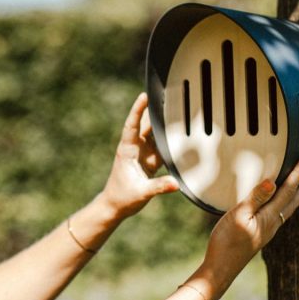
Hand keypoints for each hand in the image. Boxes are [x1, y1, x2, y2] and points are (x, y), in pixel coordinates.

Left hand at [99, 93, 178, 219]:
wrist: (116, 205)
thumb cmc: (122, 197)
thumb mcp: (141, 193)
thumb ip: (158, 187)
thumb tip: (176, 184)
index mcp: (127, 150)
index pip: (132, 126)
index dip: (138, 110)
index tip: (144, 95)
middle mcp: (135, 147)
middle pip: (145, 124)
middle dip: (154, 109)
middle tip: (168, 94)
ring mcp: (143, 152)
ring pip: (155, 133)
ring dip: (164, 123)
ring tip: (179, 107)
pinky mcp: (150, 159)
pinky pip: (162, 145)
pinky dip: (171, 138)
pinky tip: (182, 131)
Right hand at [201, 155, 298, 294]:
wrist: (221, 269)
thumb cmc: (226, 242)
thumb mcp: (238, 216)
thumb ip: (255, 199)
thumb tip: (272, 182)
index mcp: (269, 217)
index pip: (287, 191)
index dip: (298, 174)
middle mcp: (273, 224)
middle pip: (293, 201)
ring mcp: (267, 231)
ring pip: (288, 210)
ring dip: (297, 197)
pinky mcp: (259, 236)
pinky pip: (279, 217)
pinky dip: (286, 208)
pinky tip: (279, 210)